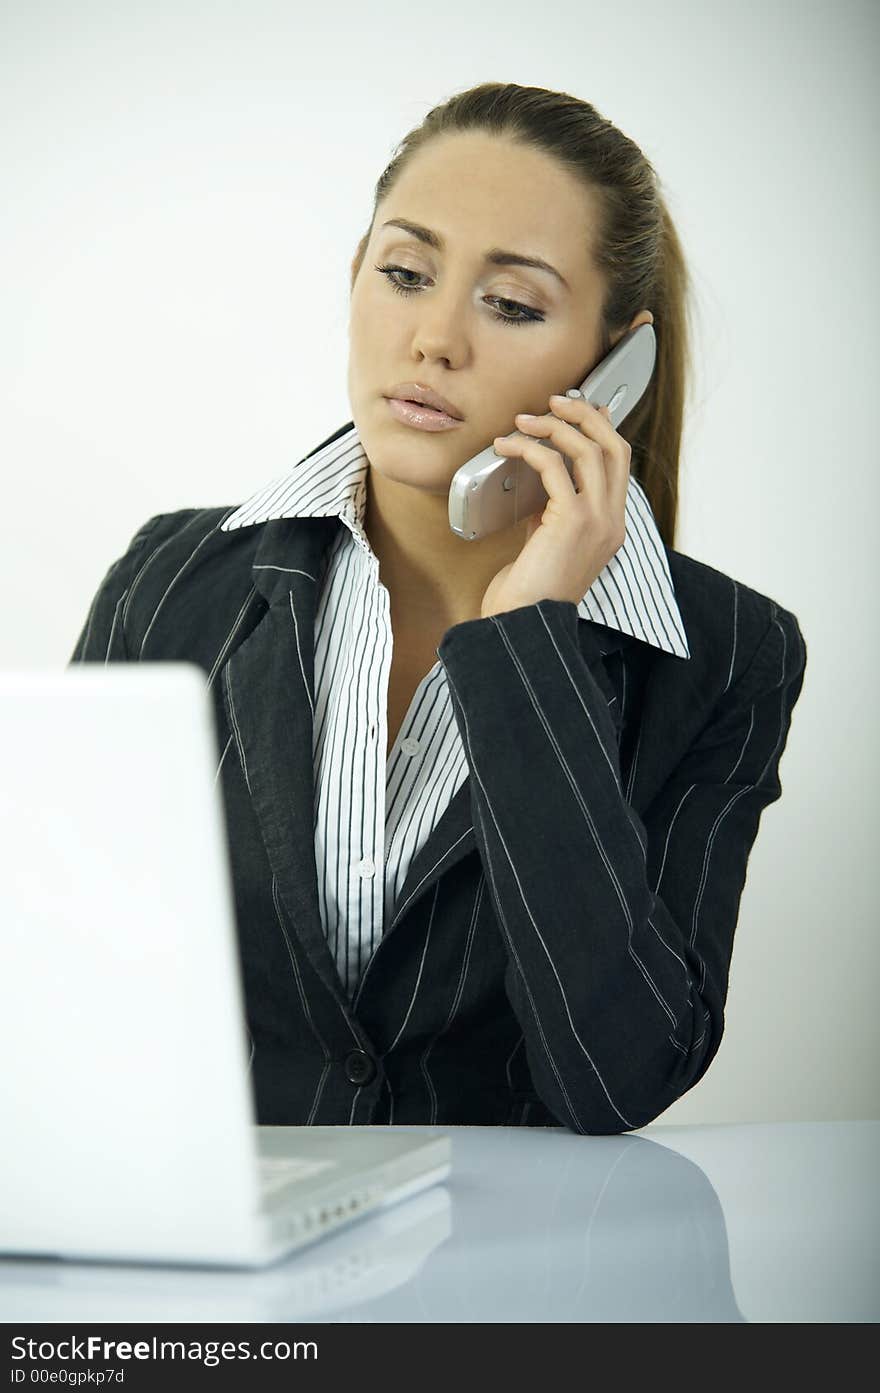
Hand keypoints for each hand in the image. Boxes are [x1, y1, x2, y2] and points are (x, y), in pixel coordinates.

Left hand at [479, 393, 630, 619]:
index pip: (619, 464)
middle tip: (555, 403)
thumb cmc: (527, 595)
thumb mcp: (547, 545)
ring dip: (554, 426)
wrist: (522, 625)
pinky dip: (529, 448)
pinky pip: (554, 466)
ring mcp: (597, 521)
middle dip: (585, 416)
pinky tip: (507, 447)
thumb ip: (553, 513)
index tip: (576, 411)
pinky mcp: (572, 520)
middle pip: (614, 447)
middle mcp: (612, 521)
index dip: (601, 429)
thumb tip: (540, 481)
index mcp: (611, 528)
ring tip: (523, 420)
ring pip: (590, 449)